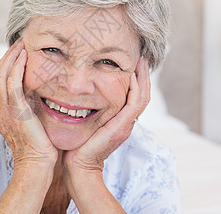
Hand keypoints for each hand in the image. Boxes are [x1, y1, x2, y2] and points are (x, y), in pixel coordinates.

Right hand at [0, 41, 57, 168]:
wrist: (37, 165)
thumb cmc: (39, 147)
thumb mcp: (31, 122)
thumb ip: (29, 106)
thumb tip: (38, 91)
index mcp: (1, 112)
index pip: (0, 81)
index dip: (8, 65)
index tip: (20, 52)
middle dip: (8, 56)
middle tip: (19, 42)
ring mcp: (4, 110)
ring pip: (1, 75)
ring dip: (11, 57)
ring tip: (21, 44)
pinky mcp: (15, 111)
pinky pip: (12, 83)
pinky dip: (16, 67)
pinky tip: (24, 56)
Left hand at [62, 57, 150, 172]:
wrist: (79, 163)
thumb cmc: (78, 142)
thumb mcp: (86, 120)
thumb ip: (88, 108)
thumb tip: (77, 91)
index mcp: (121, 119)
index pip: (135, 95)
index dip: (137, 79)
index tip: (133, 62)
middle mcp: (127, 121)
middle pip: (143, 93)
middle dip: (143, 74)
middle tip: (142, 57)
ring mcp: (127, 124)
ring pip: (143, 96)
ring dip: (143, 78)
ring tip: (141, 61)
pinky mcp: (123, 126)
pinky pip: (135, 103)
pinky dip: (136, 88)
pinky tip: (132, 74)